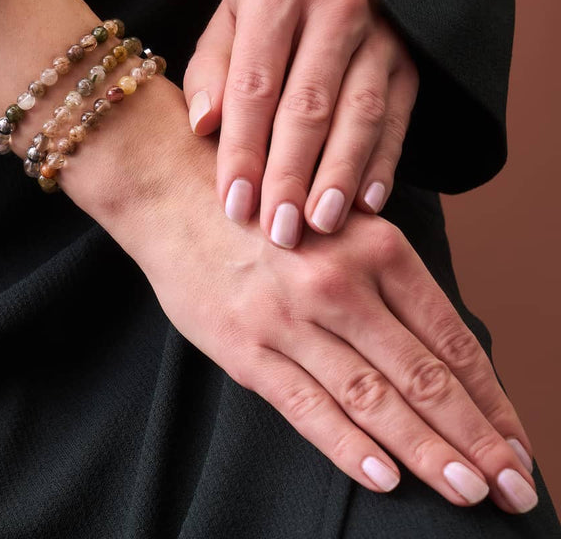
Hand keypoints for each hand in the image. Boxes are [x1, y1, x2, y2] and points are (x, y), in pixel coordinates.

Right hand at [63, 77, 536, 514]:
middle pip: (422, 375)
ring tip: (469, 493)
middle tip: (513, 488)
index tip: (515, 442)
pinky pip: (306, 407)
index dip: (490, 397)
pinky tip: (387, 479)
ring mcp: (290, 318)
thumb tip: (437, 354)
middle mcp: (338, 282)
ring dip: (427, 452)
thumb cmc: (262, 210)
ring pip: (373, 398)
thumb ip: (384, 279)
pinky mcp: (245, 348)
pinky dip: (350, 446)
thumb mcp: (336, 224)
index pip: (449, 337)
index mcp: (373, 245)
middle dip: (475, 439)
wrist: (174, 195)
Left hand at [183, 0, 418, 247]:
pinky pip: (397, 118)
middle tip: (277, 230)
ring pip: (360, 114)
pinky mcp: (408, 61)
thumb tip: (203, 126)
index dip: (243, 148)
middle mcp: (336, 7)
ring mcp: (380, 34)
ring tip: (320, 224)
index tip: (234, 203)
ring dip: (339, 175)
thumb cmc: (263, 11)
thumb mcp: (225, 26)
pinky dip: (382, 163)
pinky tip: (367, 204)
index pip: (255, 84)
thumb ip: (209, 73)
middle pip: (309, 105)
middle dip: (291, 173)